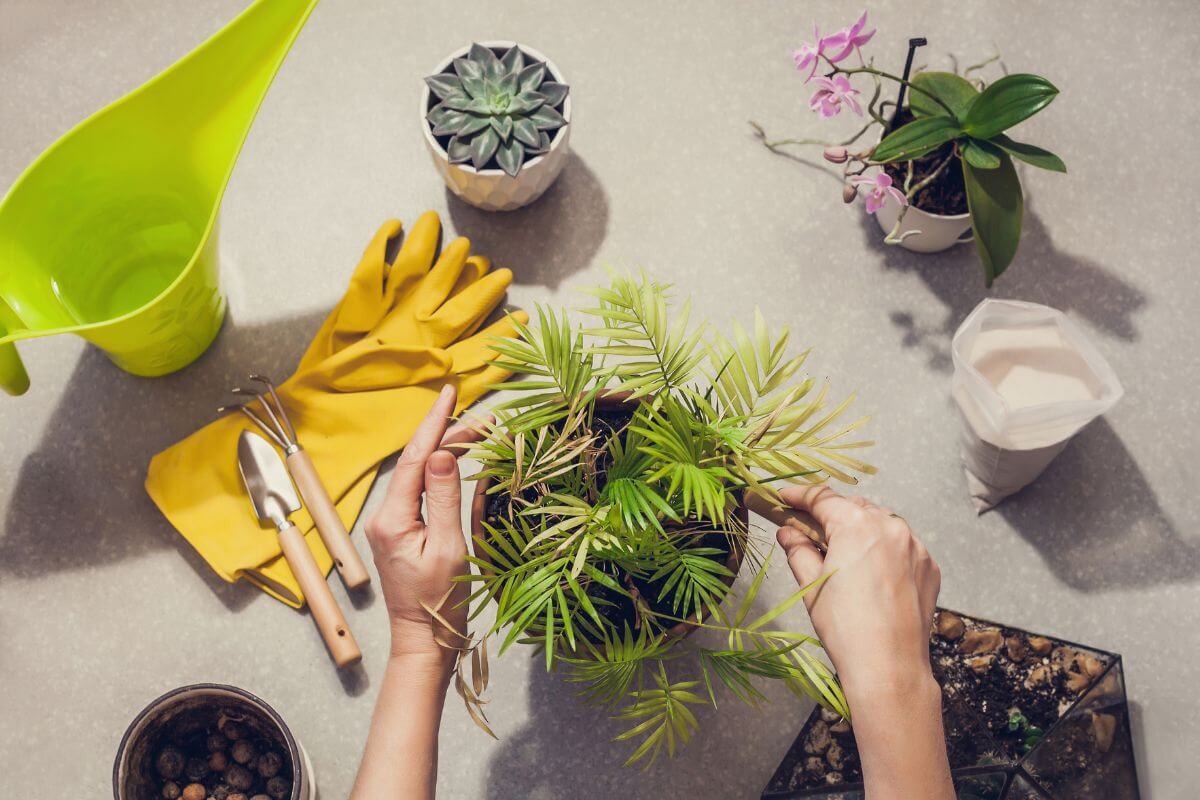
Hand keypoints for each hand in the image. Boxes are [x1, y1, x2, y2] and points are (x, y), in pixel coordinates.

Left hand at [364, 384, 479, 668]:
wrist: (426, 639)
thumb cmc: (441, 601)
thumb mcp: (450, 547)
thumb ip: (445, 498)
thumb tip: (444, 454)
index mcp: (392, 518)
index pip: (414, 458)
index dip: (434, 423)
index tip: (449, 393)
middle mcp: (385, 516)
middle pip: (418, 463)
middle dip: (449, 435)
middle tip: (487, 419)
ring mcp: (392, 524)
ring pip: (420, 475)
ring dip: (447, 451)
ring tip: (479, 432)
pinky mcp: (402, 531)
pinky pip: (422, 492)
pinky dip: (443, 472)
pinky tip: (460, 460)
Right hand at [775, 485, 940, 699]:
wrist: (890, 667)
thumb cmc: (846, 628)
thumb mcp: (811, 585)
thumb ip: (798, 550)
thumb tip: (788, 533)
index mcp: (856, 526)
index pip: (822, 498)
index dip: (799, 495)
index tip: (784, 498)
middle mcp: (890, 527)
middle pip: (853, 506)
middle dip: (830, 513)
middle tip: (808, 528)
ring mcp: (914, 546)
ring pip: (881, 523)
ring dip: (860, 529)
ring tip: (841, 551)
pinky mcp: (928, 566)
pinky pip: (902, 545)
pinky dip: (884, 549)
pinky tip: (870, 571)